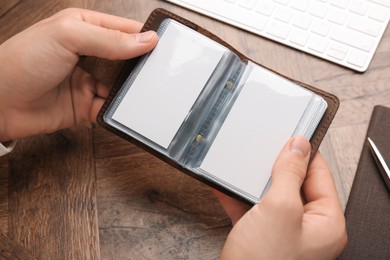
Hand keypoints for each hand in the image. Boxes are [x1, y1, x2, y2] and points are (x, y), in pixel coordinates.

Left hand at [0, 8, 157, 141]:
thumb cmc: (22, 61)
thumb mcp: (68, 37)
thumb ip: (109, 39)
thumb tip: (146, 40)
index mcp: (85, 27)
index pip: (125, 29)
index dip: (145, 37)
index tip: (165, 47)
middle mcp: (90, 53)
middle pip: (128, 58)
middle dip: (142, 66)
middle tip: (160, 73)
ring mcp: (89, 80)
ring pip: (122, 85)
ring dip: (132, 91)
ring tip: (145, 94)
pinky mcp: (87, 105)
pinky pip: (111, 108)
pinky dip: (119, 110)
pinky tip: (125, 110)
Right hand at [216, 136, 346, 258]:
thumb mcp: (279, 208)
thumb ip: (289, 173)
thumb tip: (298, 146)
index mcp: (325, 222)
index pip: (319, 175)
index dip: (304, 153)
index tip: (289, 134)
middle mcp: (307, 227)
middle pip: (294, 184)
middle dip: (274, 167)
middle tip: (261, 148)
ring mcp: (283, 232)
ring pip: (271, 195)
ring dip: (253, 181)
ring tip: (240, 165)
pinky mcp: (262, 236)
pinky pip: (253, 209)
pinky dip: (239, 197)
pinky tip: (224, 185)